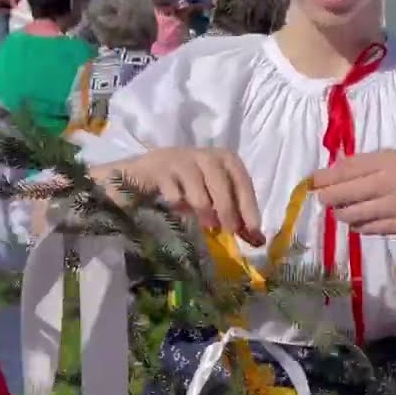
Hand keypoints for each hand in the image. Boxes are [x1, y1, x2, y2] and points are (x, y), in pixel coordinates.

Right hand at [90, 148, 265, 245]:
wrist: (137, 179)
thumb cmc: (182, 189)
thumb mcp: (211, 201)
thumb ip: (233, 217)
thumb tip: (258, 241)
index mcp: (221, 158)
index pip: (241, 179)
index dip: (249, 205)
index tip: (253, 230)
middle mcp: (202, 154)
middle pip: (220, 179)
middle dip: (227, 208)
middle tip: (228, 231)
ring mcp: (178, 159)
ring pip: (197, 185)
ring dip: (203, 208)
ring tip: (205, 224)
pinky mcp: (156, 169)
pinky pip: (173, 190)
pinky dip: (178, 205)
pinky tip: (178, 213)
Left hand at [312, 150, 395, 234]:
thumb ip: (366, 164)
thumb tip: (331, 171)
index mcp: (387, 160)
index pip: (344, 169)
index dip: (323, 178)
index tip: (312, 182)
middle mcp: (389, 181)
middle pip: (342, 193)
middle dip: (327, 198)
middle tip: (323, 199)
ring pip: (351, 214)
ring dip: (341, 214)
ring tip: (341, 211)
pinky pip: (368, 229)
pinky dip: (358, 226)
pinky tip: (360, 221)